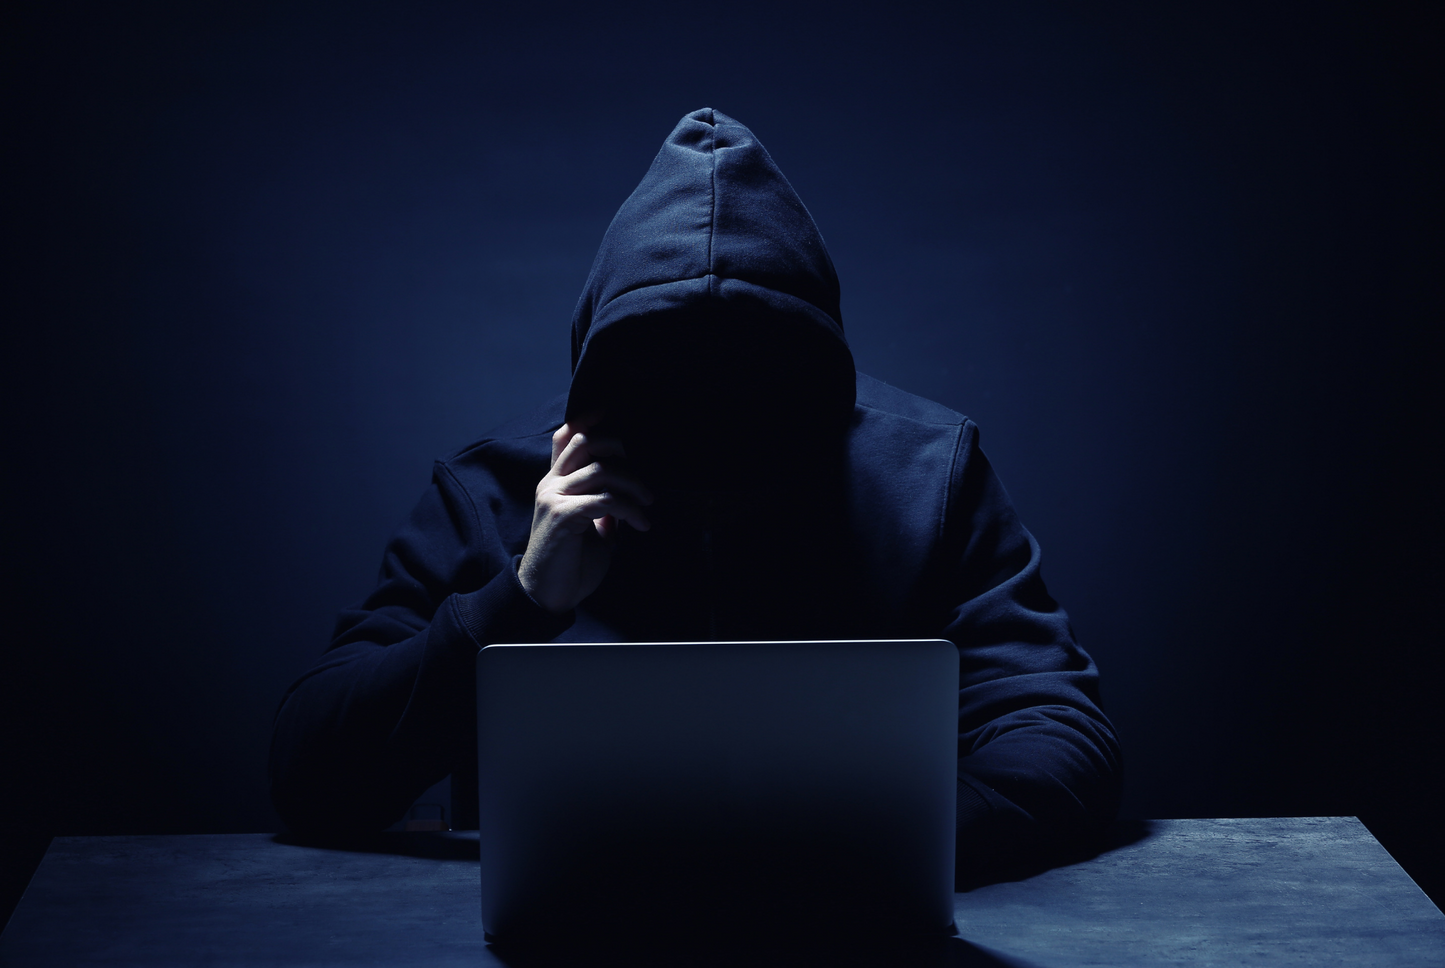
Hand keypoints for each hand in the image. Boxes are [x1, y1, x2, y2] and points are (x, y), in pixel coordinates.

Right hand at [517, 417, 652, 612]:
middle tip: (642, 476)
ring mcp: (554, 498)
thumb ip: (601, 509)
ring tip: (647, 503)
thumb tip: (624, 500)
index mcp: (555, 484)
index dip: (587, 420)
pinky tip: (640, 523)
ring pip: (601, 470)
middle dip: (621, 449)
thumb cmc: (569, 565)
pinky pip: (605, 499)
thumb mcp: (590, 530)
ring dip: (633, 484)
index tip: (611, 413)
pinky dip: (629, 508)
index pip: (565, 438)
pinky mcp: (564, 515)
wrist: (546, 596)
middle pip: (586, 443)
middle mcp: (551, 484)